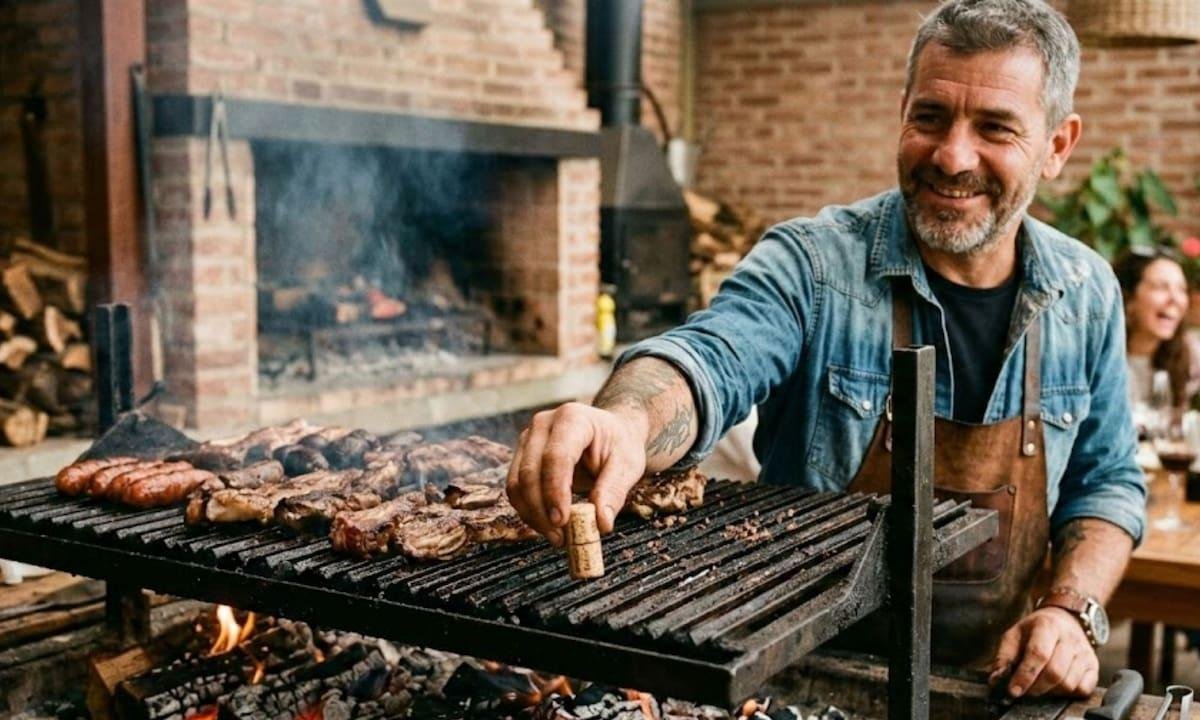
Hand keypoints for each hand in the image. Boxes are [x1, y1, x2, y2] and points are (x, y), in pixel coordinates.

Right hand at [506, 403, 647, 546]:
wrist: (610, 431)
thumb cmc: (619, 445)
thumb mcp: (627, 465)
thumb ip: (614, 492)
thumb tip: (601, 523)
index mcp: (573, 418)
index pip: (556, 456)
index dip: (555, 491)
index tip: (562, 521)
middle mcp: (544, 424)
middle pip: (530, 471)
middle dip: (541, 509)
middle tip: (560, 537)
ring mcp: (528, 438)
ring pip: (516, 483)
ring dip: (532, 515)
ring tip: (557, 537)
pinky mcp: (522, 455)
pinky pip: (516, 489)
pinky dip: (529, 511)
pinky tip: (548, 526)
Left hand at [988, 607, 1098, 697]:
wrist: (1065, 619)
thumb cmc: (1035, 630)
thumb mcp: (1014, 634)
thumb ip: (1004, 657)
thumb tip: (996, 680)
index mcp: (1047, 625)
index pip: (1038, 654)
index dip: (1025, 675)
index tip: (1013, 691)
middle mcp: (1070, 638)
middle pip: (1055, 672)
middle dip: (1036, 687)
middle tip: (1024, 690)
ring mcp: (1085, 653)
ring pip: (1069, 684)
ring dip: (1050, 691)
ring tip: (1039, 685)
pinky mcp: (1094, 666)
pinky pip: (1083, 689)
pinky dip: (1068, 694)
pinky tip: (1056, 685)